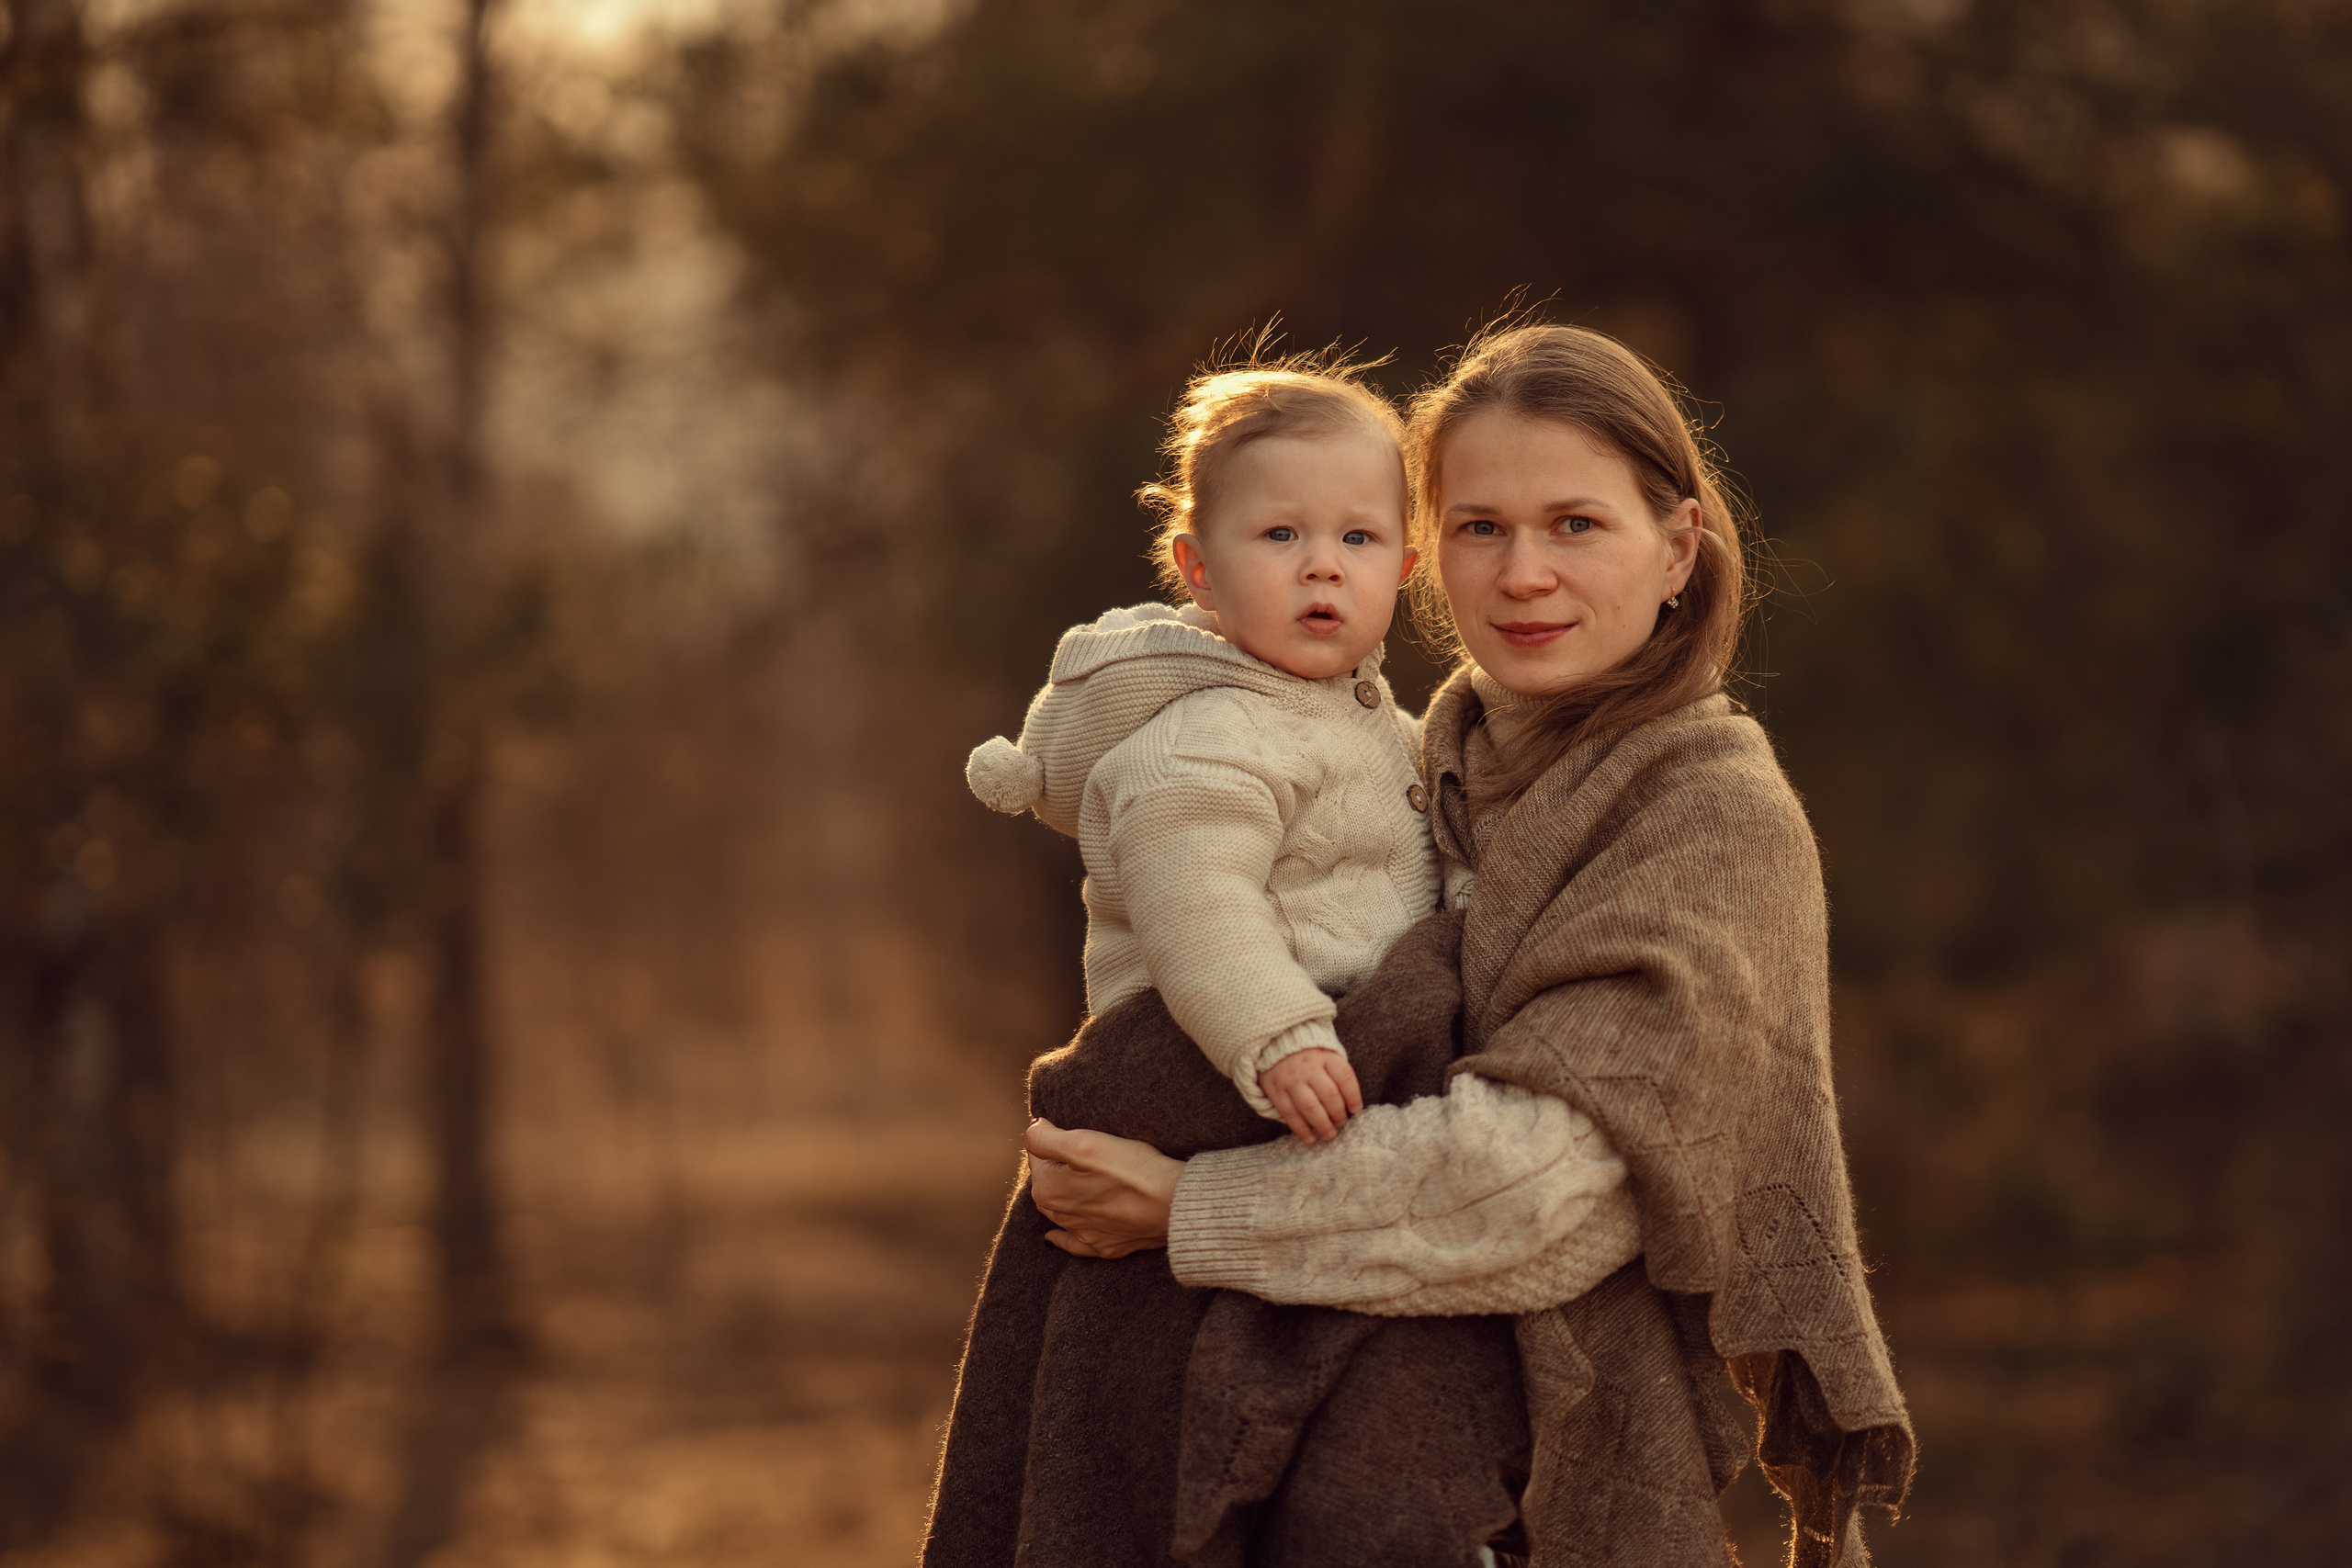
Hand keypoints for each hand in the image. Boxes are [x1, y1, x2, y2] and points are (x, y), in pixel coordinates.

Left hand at [1026, 1119, 1182, 1258]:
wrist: (1173, 1204)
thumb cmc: (1131, 1170)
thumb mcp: (1084, 1142)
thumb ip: (1047, 1138)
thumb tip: (1032, 1131)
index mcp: (1048, 1190)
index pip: (1037, 1155)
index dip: (1052, 1138)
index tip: (1071, 1131)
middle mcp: (1060, 1216)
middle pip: (1046, 1183)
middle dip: (1054, 1167)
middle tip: (1078, 1150)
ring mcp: (1083, 1234)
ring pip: (1059, 1211)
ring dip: (1060, 1196)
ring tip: (1072, 1179)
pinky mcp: (1105, 1246)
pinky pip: (1074, 1244)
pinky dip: (1063, 1239)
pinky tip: (1053, 1238)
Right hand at [1258, 1047, 1362, 1143]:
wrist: (1275, 1046)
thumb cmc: (1309, 1057)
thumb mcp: (1326, 1055)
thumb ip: (1337, 1076)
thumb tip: (1351, 1107)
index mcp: (1325, 1057)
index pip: (1344, 1077)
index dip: (1353, 1096)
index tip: (1356, 1110)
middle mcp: (1308, 1067)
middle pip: (1328, 1094)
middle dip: (1338, 1114)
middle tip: (1341, 1123)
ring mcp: (1291, 1079)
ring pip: (1310, 1106)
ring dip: (1322, 1124)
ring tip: (1329, 1135)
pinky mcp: (1276, 1091)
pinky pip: (1290, 1113)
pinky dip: (1301, 1129)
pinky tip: (1310, 1139)